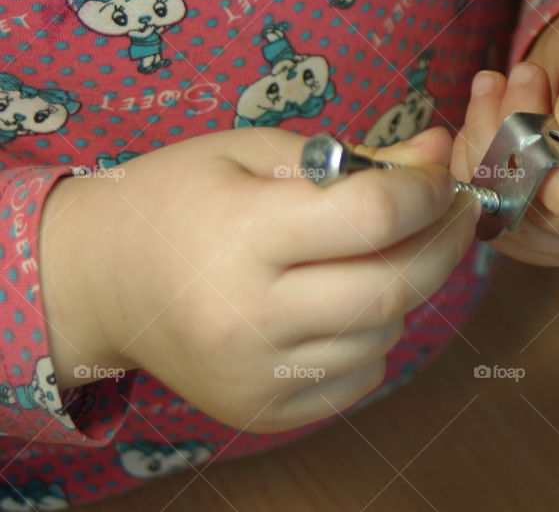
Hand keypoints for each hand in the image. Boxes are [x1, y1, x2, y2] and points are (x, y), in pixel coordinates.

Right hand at [40, 127, 478, 431]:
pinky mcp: (262, 411)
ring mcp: (256, 374)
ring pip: (385, 332)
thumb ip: (354, 156)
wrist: (100, 278)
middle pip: (395, 286)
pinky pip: (362, 375)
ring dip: (404, 288)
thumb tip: (438, 150)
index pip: (373, 216)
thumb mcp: (255, 150)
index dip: (427, 191)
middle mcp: (249, 316)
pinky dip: (374, 336)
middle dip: (445, 243)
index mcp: (242, 233)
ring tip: (378, 254)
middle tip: (455, 212)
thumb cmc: (178, 199)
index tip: (440, 176)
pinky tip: (346, 303)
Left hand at [452, 0, 558, 265]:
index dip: (556, 162)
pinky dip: (473, 158)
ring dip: (484, 144)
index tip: (536, 96)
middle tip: (519, 76)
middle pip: (548, 214)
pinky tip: (487, 112)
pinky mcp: (536, 229)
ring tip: (498, 85)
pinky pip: (487, 211)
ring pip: (505, 215)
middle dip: (511, 139)